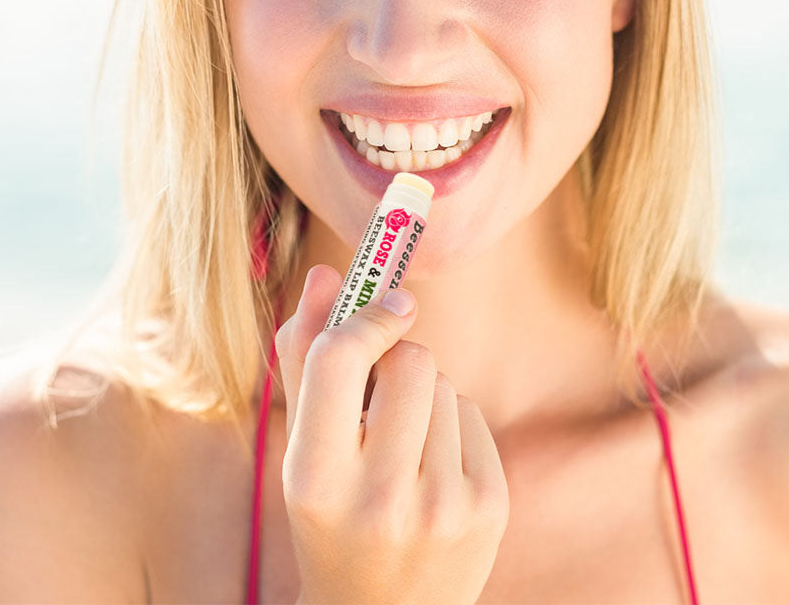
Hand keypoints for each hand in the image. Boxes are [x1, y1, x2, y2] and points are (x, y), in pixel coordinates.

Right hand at [275, 264, 509, 604]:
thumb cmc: (331, 516)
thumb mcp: (300, 450)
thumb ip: (305, 358)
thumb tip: (327, 273)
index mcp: (315, 480)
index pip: (340, 359)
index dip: (365, 316)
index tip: (385, 302)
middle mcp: (380, 498)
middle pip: (409, 361)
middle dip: (395, 360)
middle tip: (379, 395)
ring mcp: (442, 508)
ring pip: (442, 384)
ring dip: (421, 395)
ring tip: (402, 444)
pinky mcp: (489, 509)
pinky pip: (470, 413)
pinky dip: (450, 423)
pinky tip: (432, 466)